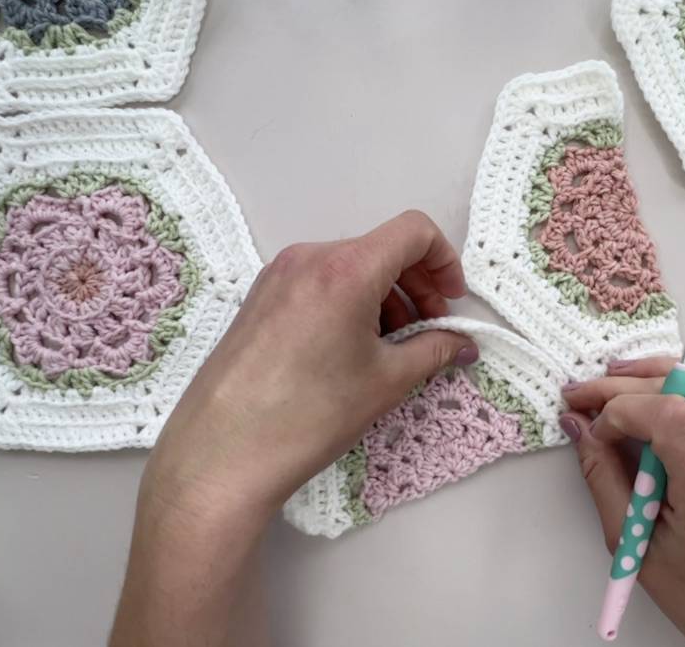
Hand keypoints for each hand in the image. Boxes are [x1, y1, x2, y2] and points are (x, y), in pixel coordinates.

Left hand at [112, 211, 475, 646]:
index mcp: (346, 268)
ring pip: (350, 266)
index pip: (414, 231)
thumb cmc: (309, 415)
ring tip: (390, 350)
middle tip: (429, 332)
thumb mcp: (386, 382)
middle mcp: (310, 258)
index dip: (444, 260)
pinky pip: (320, 282)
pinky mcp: (260, 297)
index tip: (449, 302)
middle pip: (381, 249)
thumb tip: (461, 342)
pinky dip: (350, 303)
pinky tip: (351, 351)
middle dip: (416, 286)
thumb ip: (433, 350)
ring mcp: (278, 275)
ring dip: (384, 297)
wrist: (223, 451)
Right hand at [562, 358, 684, 646]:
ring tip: (617, 382)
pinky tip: (657, 398)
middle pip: (683, 391)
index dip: (620, 408)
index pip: (669, 415)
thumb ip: (604, 479)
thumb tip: (580, 428)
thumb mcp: (638, 548)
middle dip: (624, 387)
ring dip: (661, 374)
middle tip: (583, 395)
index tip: (593, 429)